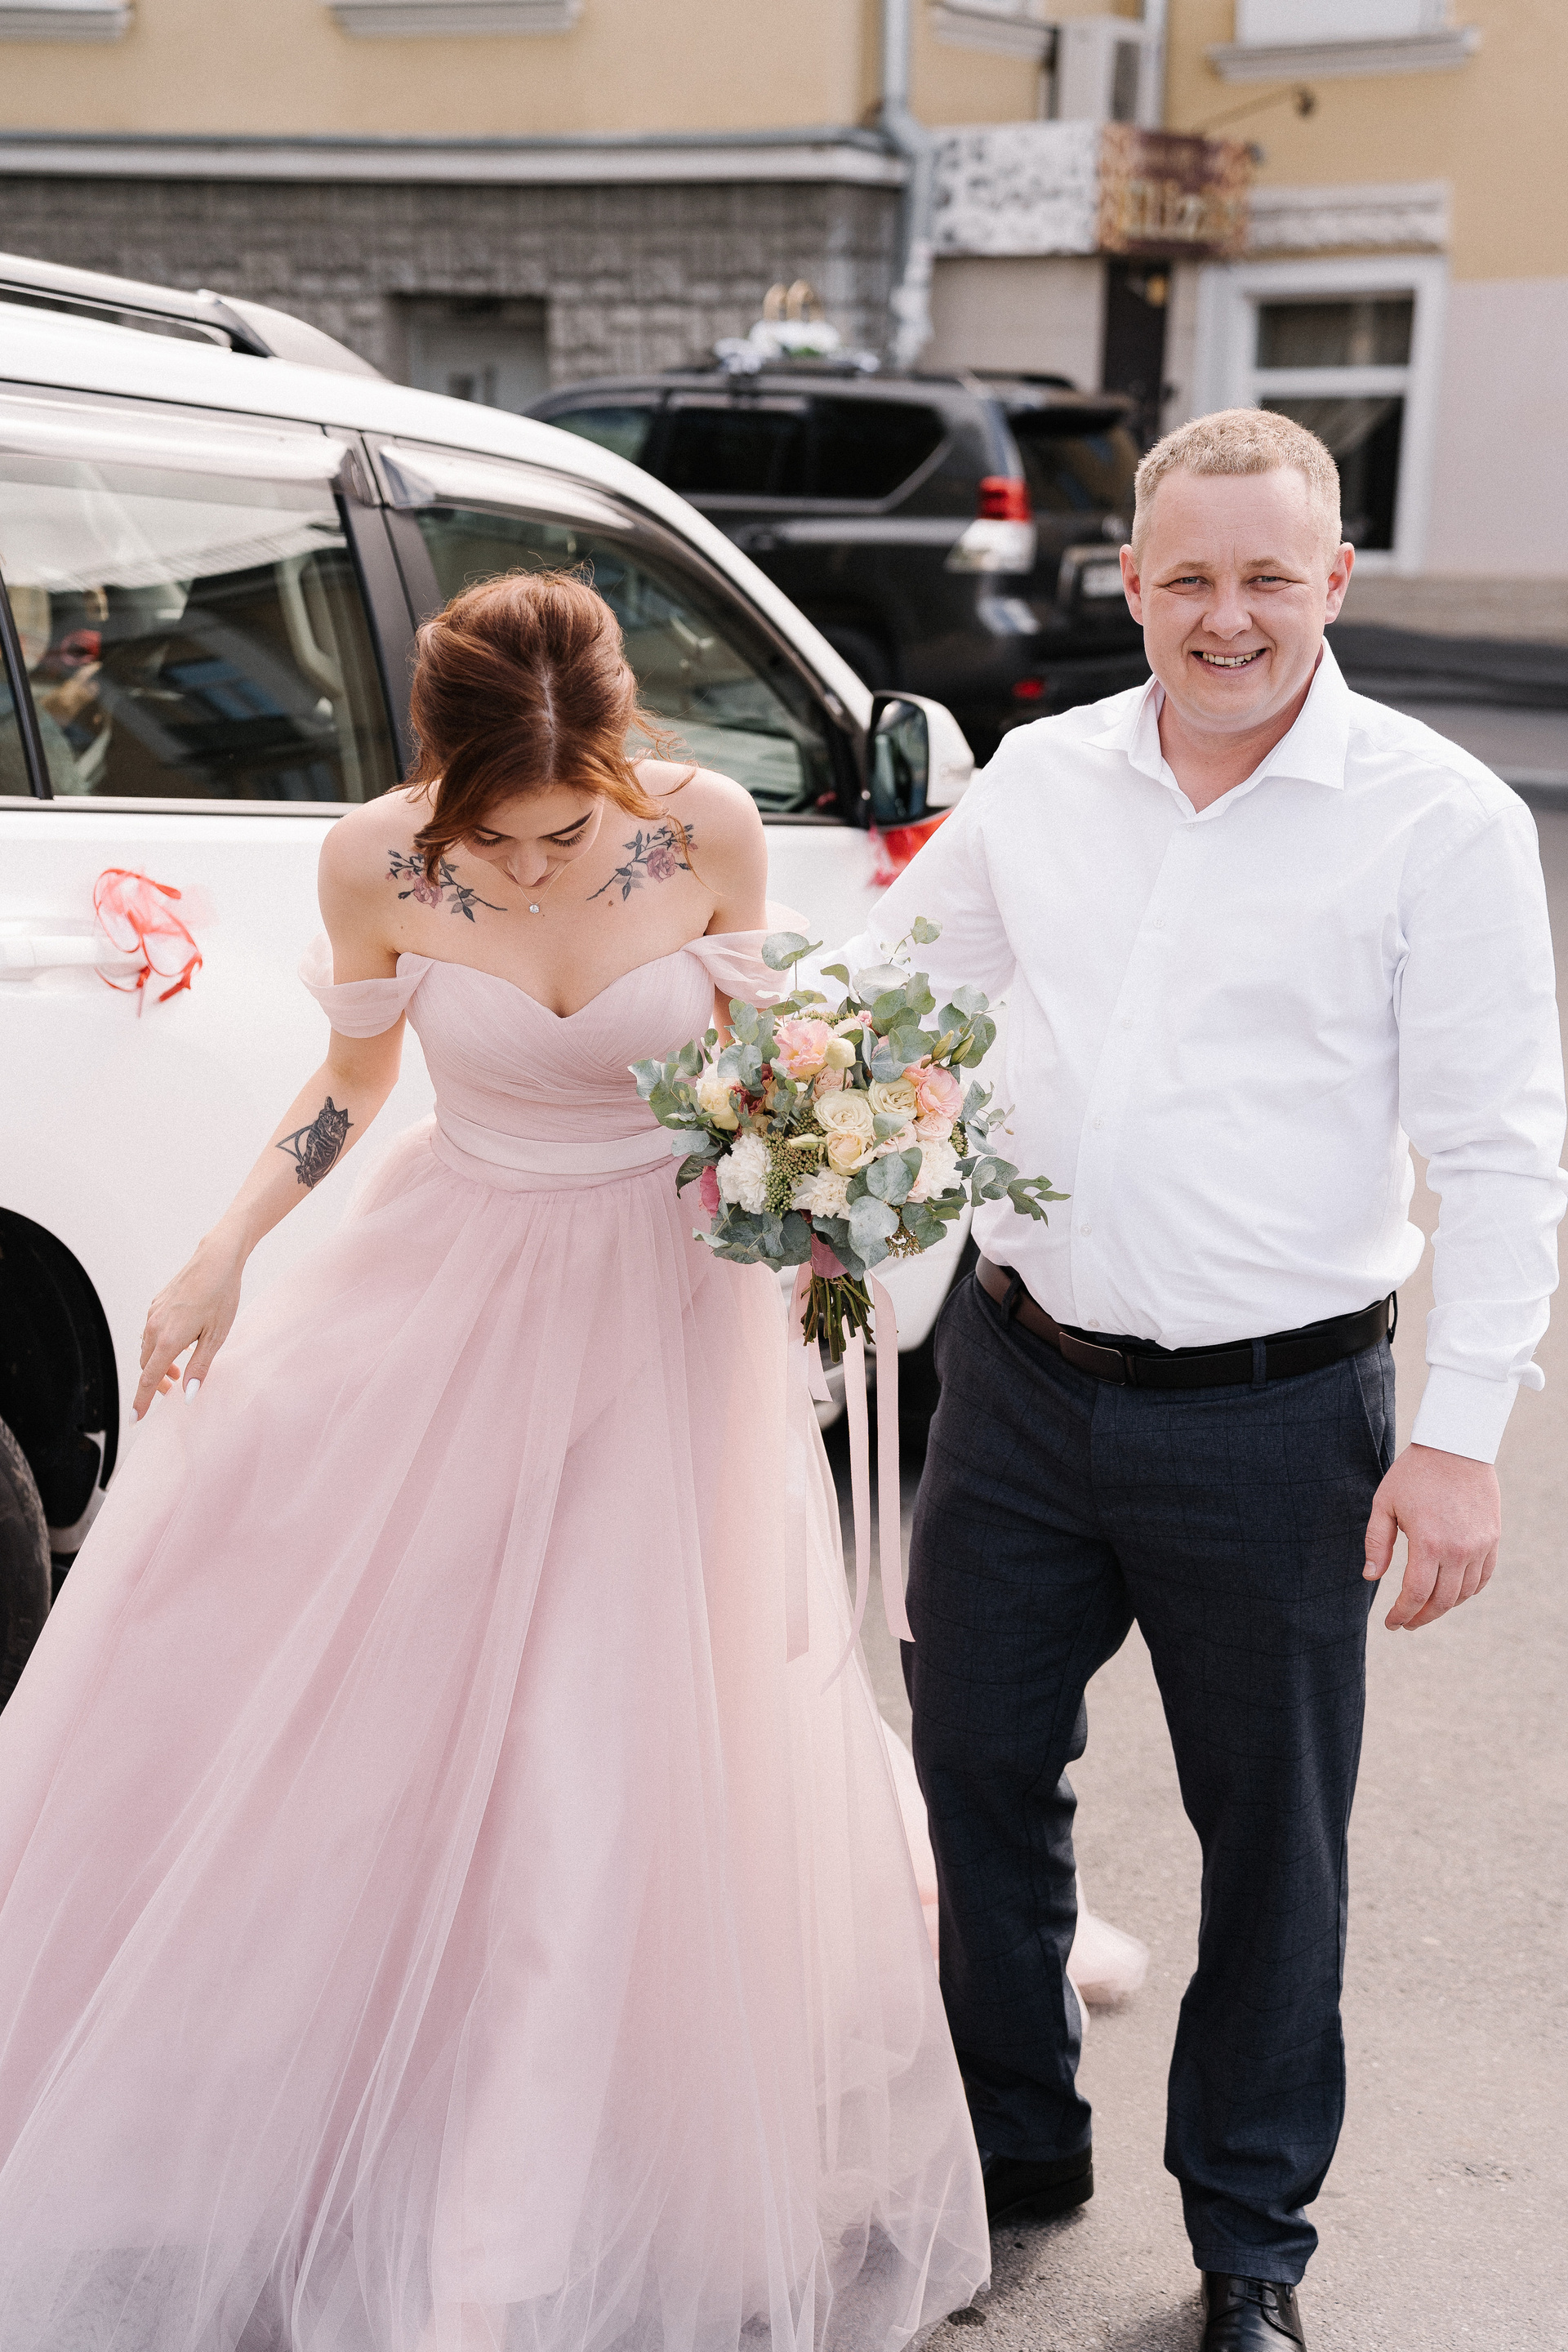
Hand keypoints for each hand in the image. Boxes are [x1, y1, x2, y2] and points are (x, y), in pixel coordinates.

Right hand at [133, 1233, 245, 1419]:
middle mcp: (154, 1327)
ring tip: (179, 1369)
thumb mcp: (216, 1336)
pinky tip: (181, 1341)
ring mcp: (153, 1313)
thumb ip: (199, 1367)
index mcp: (167, 1339)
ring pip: (147, 1349)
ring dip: (159, 1364)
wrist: (216, 1259)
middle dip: (156, 1383)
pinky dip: (160, 1345)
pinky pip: (152, 1332)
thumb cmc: (222, 1297)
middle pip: (146, 1366)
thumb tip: (186, 1395)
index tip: (135, 1420)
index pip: (149, 1379)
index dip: (142, 1401)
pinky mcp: (156, 1303)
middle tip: (174, 1392)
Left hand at [1363, 1442, 1500, 1630]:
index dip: (1402, 1614)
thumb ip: (1376, 1543)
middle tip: (1407, 1623)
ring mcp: (1479, 1546)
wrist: (1455, 1447)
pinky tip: (1451, 1594)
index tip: (1391, 1623)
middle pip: (1441, 1601)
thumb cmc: (1414, 1474)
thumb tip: (1370, 1576)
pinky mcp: (1492, 1539)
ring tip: (1425, 1609)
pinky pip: (1483, 1577)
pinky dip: (1467, 1592)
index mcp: (1428, 1544)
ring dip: (1443, 1607)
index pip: (1416, 1595)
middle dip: (1421, 1617)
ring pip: (1464, 1593)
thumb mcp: (1385, 1504)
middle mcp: (1458, 1550)